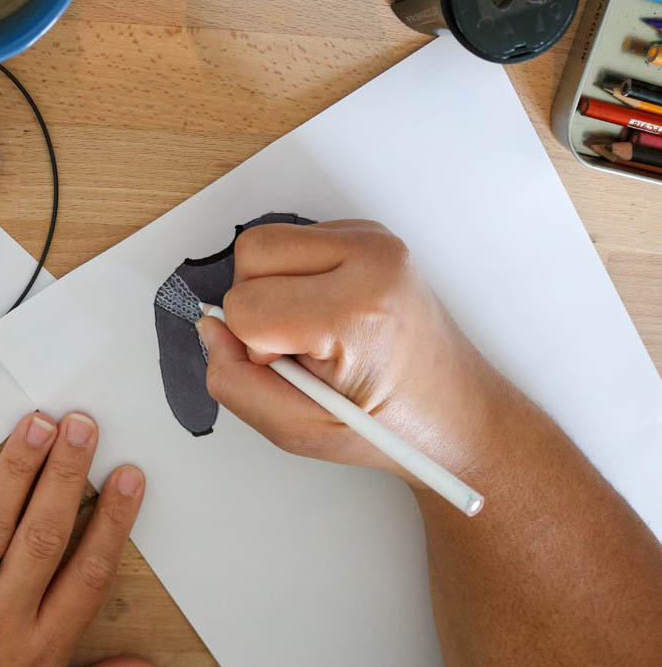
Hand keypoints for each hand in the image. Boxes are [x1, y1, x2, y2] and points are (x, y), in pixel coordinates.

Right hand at [195, 219, 516, 481]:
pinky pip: (293, 243)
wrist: (455, 412)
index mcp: (359, 311)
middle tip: (298, 349)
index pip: (247, 306)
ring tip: (311, 331)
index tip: (296, 370)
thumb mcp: (300, 432)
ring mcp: (374, 240)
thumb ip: (236, 383)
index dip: (255, 348)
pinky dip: (292, 280)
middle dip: (255, 306)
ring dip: (270, 289)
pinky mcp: (369, 235)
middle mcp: (372, 259)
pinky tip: (325, 314)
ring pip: (265, 243)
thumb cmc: (393, 424)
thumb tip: (210, 330)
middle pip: (251, 254)